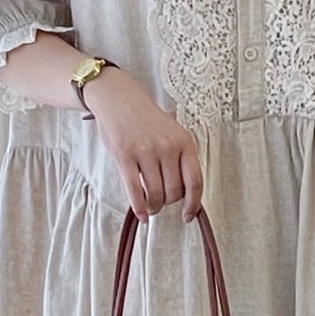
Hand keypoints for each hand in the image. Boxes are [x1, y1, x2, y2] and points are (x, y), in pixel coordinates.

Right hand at [83, 69, 204, 223]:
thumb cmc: (147, 120)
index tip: (188, 215)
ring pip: (155, 193)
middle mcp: (167, 147)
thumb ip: (181, 159)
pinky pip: (134, 190)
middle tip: (162, 203)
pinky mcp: (124, 156)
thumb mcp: (173, 134)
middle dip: (168, 203)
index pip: (195, 181)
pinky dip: (139, 207)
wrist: (119, 100)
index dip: (193, 204)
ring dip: (154, 206)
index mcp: (184, 142)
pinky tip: (141, 214)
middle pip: (174, 191)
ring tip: (151, 206)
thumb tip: (187, 193)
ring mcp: (145, 151)